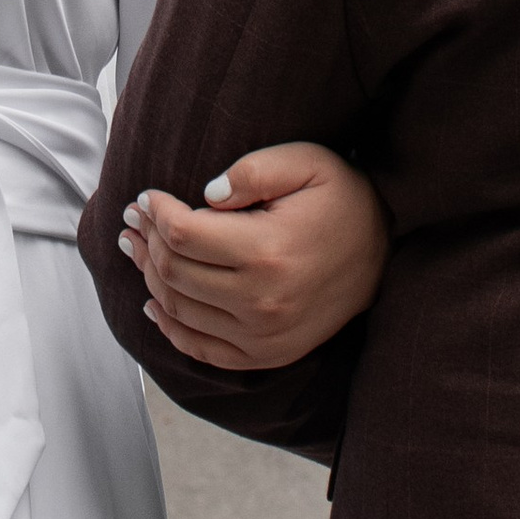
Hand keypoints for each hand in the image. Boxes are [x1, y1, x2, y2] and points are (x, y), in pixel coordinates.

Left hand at [118, 141, 389, 371]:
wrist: (387, 252)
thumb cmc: (342, 198)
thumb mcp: (307, 163)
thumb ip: (252, 172)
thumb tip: (205, 195)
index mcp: (268, 251)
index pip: (184, 234)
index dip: (155, 212)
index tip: (145, 197)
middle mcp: (262, 302)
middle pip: (175, 273)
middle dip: (145, 241)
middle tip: (132, 219)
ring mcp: (264, 336)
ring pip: (181, 310)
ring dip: (150, 278)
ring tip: (137, 249)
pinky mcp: (268, 355)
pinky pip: (202, 349)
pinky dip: (171, 327)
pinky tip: (155, 303)